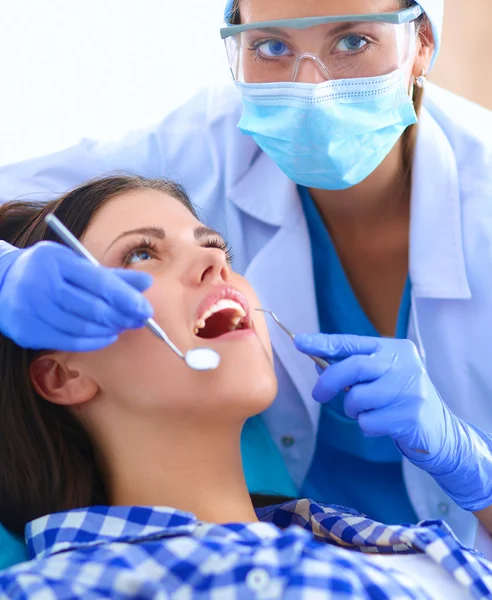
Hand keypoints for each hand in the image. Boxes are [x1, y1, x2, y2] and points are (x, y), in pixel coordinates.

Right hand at [0, 241, 153, 351]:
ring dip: (109, 330)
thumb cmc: (49, 271)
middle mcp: (40, 284)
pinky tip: (106, 336)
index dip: (126, 298)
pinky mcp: (26, 331)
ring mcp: (30, 310)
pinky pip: (67, 341)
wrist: (2, 281)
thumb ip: (111, 276)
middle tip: (140, 320)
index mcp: (56, 261)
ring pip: (81, 328)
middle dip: (122, 316)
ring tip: (124, 326)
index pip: (99, 282)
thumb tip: (147, 283)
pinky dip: (92, 341)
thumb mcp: (76, 263)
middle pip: (91, 308)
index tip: (146, 309)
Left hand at [295, 333, 491, 511]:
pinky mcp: (409, 415)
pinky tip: (384, 425)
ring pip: (357, 398)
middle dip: (329, 382)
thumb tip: (317, 363)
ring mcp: (409, 389)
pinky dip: (367, 425)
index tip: (299, 342)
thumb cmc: (401, 400)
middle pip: (353, 368)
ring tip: (370, 412)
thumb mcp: (382, 377)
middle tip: (318, 395)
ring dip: (353, 410)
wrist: (441, 432)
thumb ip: (354, 369)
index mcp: (395, 349)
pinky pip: (367, 421)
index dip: (323, 343)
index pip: (352, 343)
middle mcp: (404, 364)